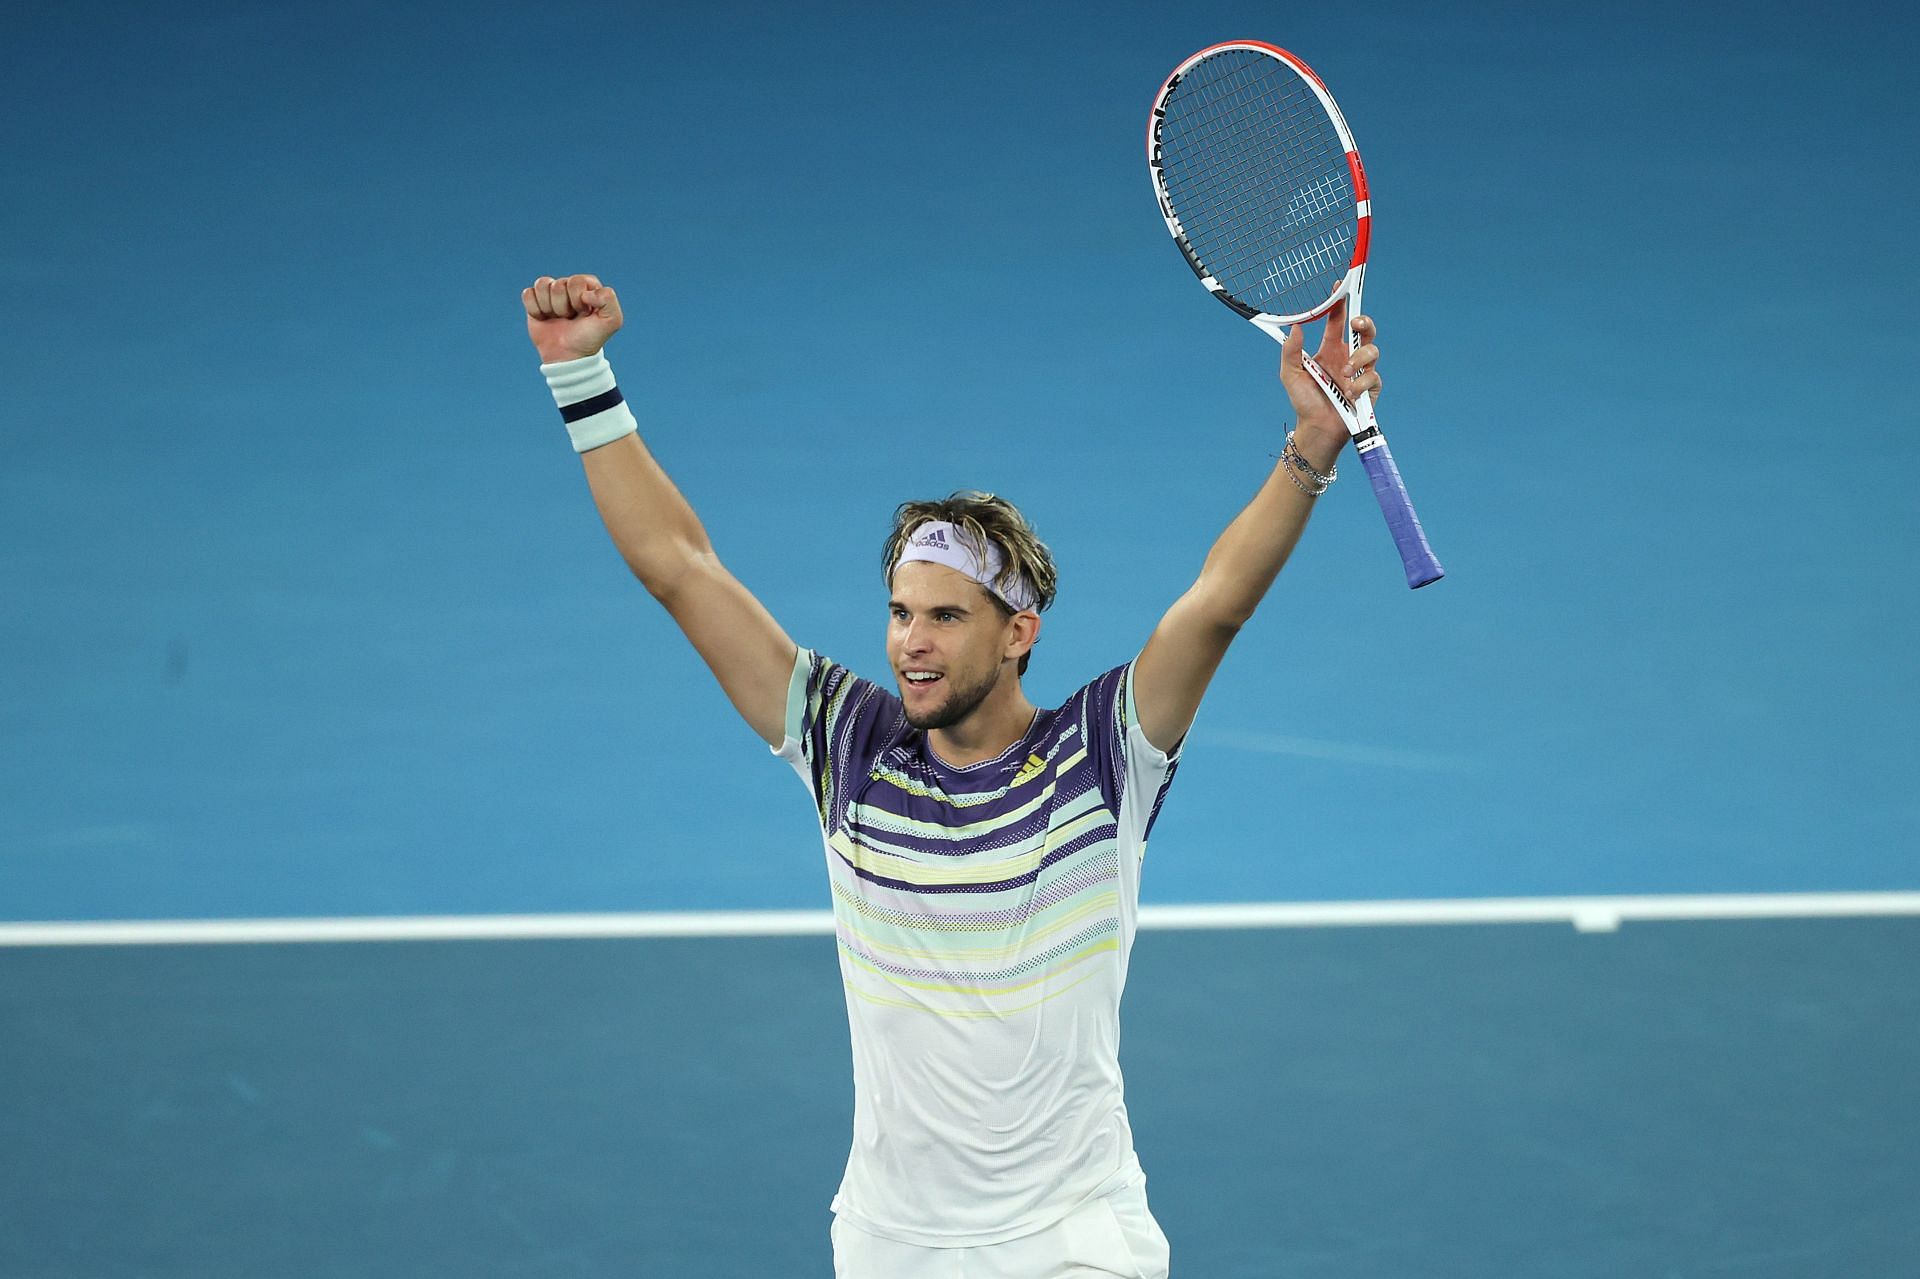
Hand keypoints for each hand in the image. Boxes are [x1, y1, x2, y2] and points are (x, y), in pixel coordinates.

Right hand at [523, 274, 623, 363]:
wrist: (568, 357)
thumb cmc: (590, 338)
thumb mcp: (612, 321)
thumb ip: (609, 299)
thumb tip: (586, 292)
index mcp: (588, 285)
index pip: (576, 281)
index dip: (578, 300)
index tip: (584, 314)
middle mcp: (569, 286)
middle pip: (558, 285)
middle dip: (563, 306)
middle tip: (570, 318)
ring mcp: (551, 293)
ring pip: (542, 285)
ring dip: (549, 307)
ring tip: (558, 318)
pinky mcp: (535, 301)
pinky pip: (528, 294)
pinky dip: (535, 309)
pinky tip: (544, 318)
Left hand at [1278, 300, 1381, 455]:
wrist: (1317, 429)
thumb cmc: (1304, 401)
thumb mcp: (1290, 374)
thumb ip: (1291, 351)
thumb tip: (1294, 327)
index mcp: (1330, 349)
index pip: (1338, 320)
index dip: (1340, 303)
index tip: (1339, 287)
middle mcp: (1348, 356)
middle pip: (1364, 329)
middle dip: (1364, 321)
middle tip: (1356, 323)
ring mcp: (1361, 371)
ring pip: (1372, 350)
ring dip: (1359, 359)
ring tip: (1345, 373)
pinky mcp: (1370, 388)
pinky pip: (1373, 377)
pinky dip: (1360, 384)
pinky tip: (1349, 393)